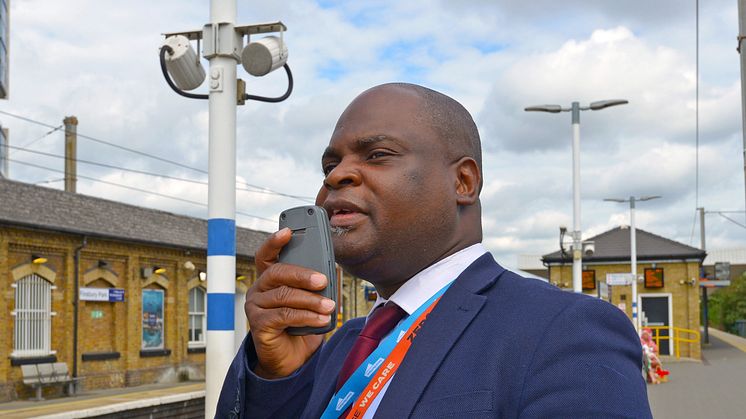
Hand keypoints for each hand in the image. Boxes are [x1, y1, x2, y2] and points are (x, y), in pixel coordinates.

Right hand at [245, 228, 335, 378]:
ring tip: (329, 306)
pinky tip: (321, 319)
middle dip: (302, 274)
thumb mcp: (308, 302)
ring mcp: (255, 307)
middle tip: (322, 280)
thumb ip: (313, 287)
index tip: (287, 231)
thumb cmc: (299, 327)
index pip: (266, 255)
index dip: (274, 242)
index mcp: (269, 280)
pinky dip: (307, 317)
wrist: (289, 359)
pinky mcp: (258, 325)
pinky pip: (285, 316)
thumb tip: (330, 273)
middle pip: (277, 273)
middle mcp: (258, 290)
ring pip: (284, 296)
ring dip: (310, 300)